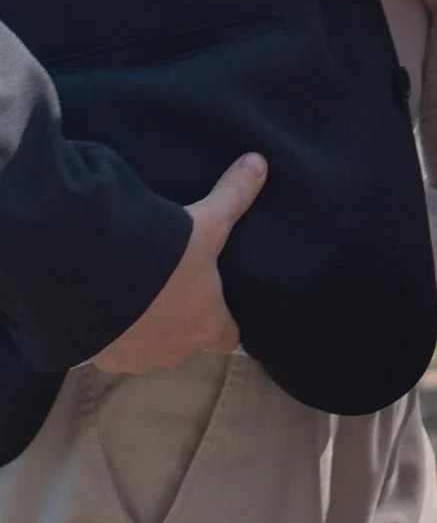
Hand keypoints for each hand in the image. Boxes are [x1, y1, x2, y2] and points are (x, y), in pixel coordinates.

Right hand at [88, 153, 266, 374]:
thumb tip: (260, 162)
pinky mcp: (103, 359)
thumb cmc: (163, 258)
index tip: (219, 303)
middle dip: (182, 319)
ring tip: (139, 292)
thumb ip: (233, 196)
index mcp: (206, 326)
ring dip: (147, 326)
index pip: (228, 337)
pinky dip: (115, 330)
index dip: (225, 320)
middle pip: (187, 341)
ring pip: (150, 347)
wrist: (91, 279)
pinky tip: (109, 302)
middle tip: (173, 286)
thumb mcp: (204, 222)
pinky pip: (115, 348)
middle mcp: (175, 352)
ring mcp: (137, 359)